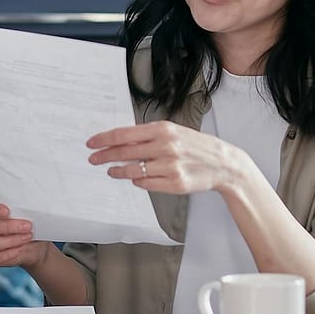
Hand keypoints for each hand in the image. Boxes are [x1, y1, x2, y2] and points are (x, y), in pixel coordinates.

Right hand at [0, 199, 50, 269]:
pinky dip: (8, 254)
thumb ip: (21, 209)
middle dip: (9, 227)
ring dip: (11, 240)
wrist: (34, 244)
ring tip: (28, 237)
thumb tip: (28, 207)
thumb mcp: (26, 213)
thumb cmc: (28, 223)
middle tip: (28, 226)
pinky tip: (21, 248)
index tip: (8, 211)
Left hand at [86, 120, 248, 195]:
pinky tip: (135, 178)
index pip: (124, 134)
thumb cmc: (195, 146)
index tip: (91, 143)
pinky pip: (146, 184)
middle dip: (104, 156)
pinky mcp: (175, 183)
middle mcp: (165, 146)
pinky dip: (137, 181)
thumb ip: (148, 136)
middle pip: (124, 152)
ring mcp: (170, 166)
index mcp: (163, 129)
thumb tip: (119, 141)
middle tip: (94, 159)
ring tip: (111, 171)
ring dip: (118, 171)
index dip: (104, 139)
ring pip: (132, 171)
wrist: (223, 163)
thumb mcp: (173, 132)